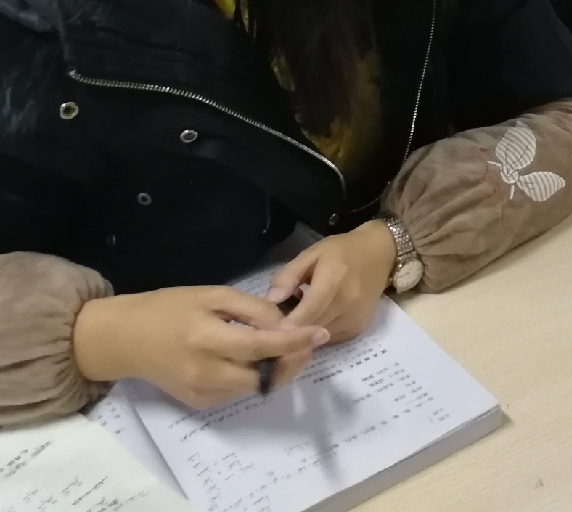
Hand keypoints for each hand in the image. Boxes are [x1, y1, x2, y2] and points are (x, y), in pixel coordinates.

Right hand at [72, 286, 327, 407]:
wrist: (124, 339)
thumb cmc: (169, 308)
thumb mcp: (212, 295)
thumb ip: (252, 309)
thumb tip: (285, 323)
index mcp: (207, 339)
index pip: (261, 346)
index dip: (295, 342)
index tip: (320, 334)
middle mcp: (205, 372)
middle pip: (264, 378)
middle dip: (292, 362)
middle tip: (306, 342)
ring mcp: (201, 393)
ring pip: (254, 388)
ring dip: (276, 371)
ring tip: (285, 347)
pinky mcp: (199, 403)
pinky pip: (238, 392)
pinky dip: (254, 377)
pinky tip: (256, 358)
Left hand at [267, 220, 396, 342]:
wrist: (380, 254)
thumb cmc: (342, 250)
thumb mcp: (312, 253)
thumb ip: (289, 275)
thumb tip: (271, 300)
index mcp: (334, 279)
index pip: (308, 311)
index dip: (286, 324)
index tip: (266, 330)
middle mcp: (348, 302)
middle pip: (312, 328)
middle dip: (290, 331)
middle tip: (273, 327)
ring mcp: (355, 318)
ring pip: (319, 337)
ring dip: (304, 334)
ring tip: (294, 320)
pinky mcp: (359, 328)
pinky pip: (330, 339)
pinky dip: (318, 334)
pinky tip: (314, 320)